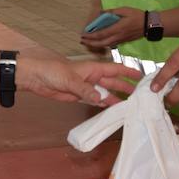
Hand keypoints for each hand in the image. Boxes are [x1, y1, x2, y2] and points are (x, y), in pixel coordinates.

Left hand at [17, 56, 140, 105]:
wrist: (37, 78)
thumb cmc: (53, 72)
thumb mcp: (70, 80)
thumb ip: (85, 90)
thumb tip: (100, 99)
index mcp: (93, 68)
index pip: (115, 69)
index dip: (128, 72)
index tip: (142, 76)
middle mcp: (93, 77)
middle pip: (113, 82)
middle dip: (125, 88)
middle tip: (139, 96)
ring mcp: (87, 87)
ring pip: (105, 92)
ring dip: (115, 98)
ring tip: (128, 106)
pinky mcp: (80, 96)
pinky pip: (95, 100)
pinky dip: (102, 104)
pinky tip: (111, 110)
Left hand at [78, 6, 142, 50]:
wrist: (149, 25)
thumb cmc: (136, 16)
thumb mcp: (124, 10)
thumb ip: (112, 12)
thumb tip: (100, 13)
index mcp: (117, 28)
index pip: (101, 34)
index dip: (91, 35)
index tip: (83, 34)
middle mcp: (117, 36)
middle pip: (101, 43)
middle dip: (90, 43)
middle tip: (82, 40)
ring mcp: (120, 40)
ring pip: (105, 45)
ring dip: (95, 44)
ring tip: (87, 42)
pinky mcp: (122, 41)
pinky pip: (110, 44)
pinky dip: (102, 44)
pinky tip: (98, 42)